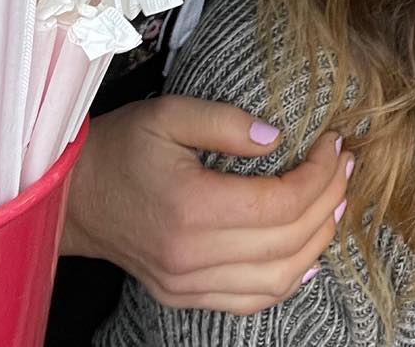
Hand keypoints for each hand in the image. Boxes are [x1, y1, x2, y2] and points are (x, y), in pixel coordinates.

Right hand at [60, 94, 352, 313]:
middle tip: (345, 164)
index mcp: (191, 209)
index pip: (280, 204)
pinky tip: (307, 253)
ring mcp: (186, 284)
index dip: (320, 174)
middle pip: (287, 240)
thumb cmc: (120, 148)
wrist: (69, 198)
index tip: (334, 143)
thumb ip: (227, 122)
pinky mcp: (182, 295)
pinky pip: (249, 301)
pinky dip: (287, 280)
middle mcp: (191, 257)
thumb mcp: (170, 114)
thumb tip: (277, 138)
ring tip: (336, 201)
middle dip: (329, 199)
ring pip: (276, 279)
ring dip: (317, 241)